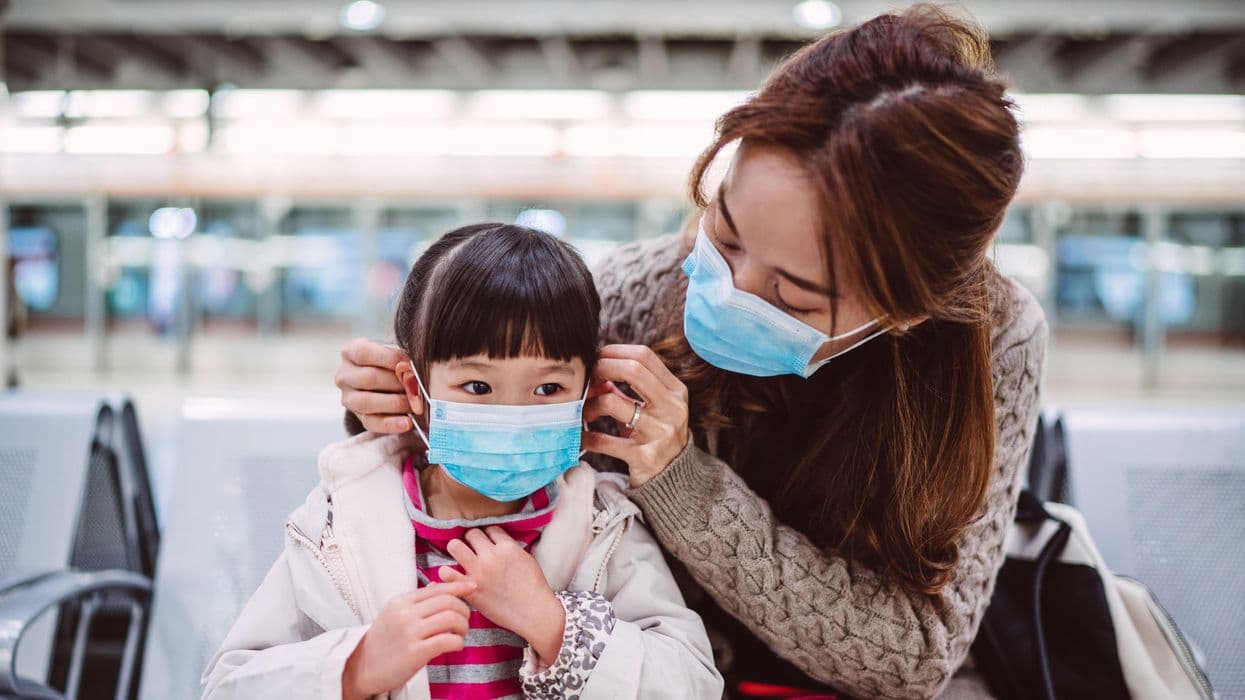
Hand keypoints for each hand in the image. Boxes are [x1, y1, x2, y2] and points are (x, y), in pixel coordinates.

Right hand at [336, 337, 411, 433]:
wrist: (388, 382)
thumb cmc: (392, 363)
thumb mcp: (393, 354)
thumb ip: (400, 360)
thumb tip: (410, 373)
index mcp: (350, 352)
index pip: (364, 354)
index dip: (390, 359)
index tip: (411, 364)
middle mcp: (344, 375)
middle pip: (367, 378)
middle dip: (396, 383)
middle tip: (418, 387)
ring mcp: (348, 398)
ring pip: (366, 402)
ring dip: (395, 403)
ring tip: (415, 404)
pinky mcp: (357, 417)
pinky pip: (371, 423)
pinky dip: (391, 424)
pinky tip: (407, 423)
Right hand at [341, 580, 474, 699]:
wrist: (362, 667)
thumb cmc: (382, 641)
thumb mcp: (394, 613)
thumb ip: (417, 600)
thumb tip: (438, 584)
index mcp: (401, 601)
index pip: (438, 588)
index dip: (459, 586)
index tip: (472, 587)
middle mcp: (405, 613)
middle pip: (448, 601)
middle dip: (464, 610)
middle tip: (464, 621)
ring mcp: (410, 632)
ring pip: (451, 618)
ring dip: (463, 626)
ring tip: (460, 634)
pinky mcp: (415, 652)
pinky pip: (448, 640)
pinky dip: (458, 642)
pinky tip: (456, 646)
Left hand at [438, 527, 565, 664]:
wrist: (534, 613)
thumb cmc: (534, 588)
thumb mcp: (527, 559)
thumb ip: (511, 548)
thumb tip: (500, 542)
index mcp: (508, 547)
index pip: (491, 529)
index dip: (489, 535)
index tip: (489, 542)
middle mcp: (491, 556)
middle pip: (472, 534)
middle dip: (472, 540)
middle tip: (473, 549)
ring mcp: (479, 572)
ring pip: (455, 546)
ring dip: (457, 549)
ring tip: (460, 556)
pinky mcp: (471, 589)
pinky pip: (448, 574)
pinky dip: (446, 573)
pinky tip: (449, 574)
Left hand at [581, 344, 689, 487]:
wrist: (672, 479)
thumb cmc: (657, 435)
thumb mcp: (653, 408)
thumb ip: (630, 387)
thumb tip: (598, 368)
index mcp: (676, 391)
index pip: (644, 356)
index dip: (615, 352)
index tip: (597, 359)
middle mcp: (672, 409)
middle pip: (632, 370)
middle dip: (602, 368)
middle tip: (587, 379)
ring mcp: (660, 433)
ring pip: (612, 402)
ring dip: (590, 405)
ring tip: (584, 413)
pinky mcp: (644, 457)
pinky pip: (604, 440)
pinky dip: (587, 437)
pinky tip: (582, 437)